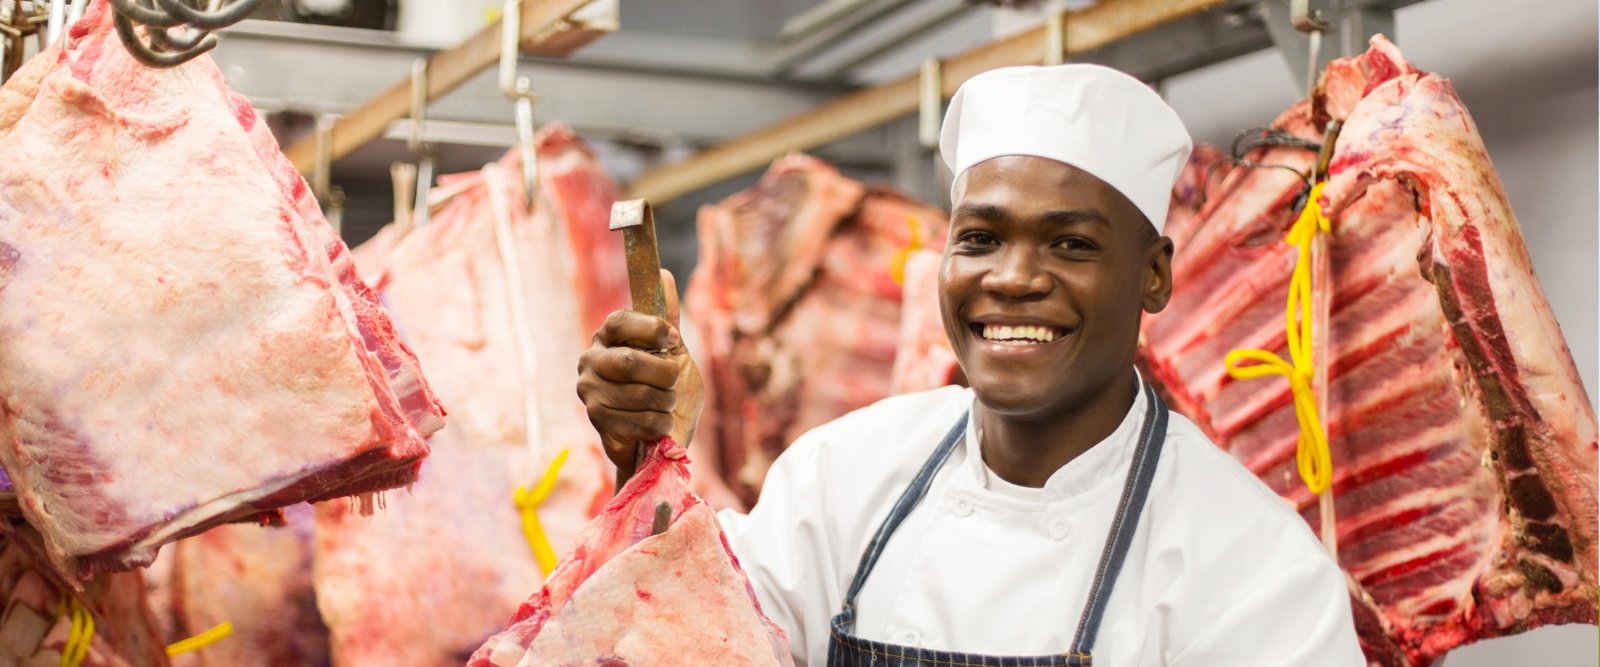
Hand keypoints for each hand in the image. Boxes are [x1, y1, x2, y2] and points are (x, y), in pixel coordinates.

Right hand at [577, 269, 703, 485]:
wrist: (664, 436)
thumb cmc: (667, 390)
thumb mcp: (674, 352)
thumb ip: (668, 318)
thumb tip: (664, 274)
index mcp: (607, 337)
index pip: (620, 321)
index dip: (651, 329)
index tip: (674, 339)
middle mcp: (591, 361)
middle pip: (631, 362)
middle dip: (665, 375)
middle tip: (672, 382)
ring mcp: (590, 392)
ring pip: (641, 394)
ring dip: (666, 402)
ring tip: (664, 405)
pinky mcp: (597, 421)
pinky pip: (641, 419)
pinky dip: (660, 423)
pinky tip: (657, 423)